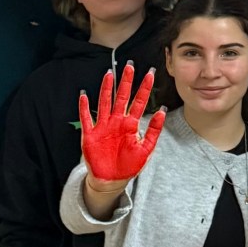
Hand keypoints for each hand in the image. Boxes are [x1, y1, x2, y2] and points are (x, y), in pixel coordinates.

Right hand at [79, 64, 164, 184]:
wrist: (112, 180)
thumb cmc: (129, 165)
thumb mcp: (146, 148)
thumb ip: (154, 130)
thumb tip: (163, 110)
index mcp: (131, 124)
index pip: (139, 102)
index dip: (144, 88)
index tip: (150, 73)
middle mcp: (117, 122)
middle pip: (121, 97)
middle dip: (126, 82)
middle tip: (129, 66)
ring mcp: (103, 127)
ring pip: (105, 103)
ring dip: (106, 89)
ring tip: (109, 74)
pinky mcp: (90, 136)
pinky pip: (86, 119)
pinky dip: (84, 108)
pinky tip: (84, 96)